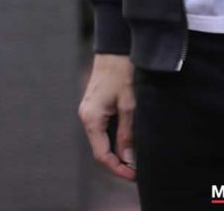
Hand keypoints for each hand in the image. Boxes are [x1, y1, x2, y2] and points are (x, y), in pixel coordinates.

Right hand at [78, 53, 136, 180]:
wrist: (115, 47)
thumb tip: (128, 159)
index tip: (133, 175)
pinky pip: (103, 127)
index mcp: (91, 119)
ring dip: (117, 148)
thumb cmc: (122, 72)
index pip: (102, 154)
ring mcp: (89, 110)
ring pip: (102, 138)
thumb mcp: (129, 104)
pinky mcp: (95, 104)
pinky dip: (114, 136)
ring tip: (135, 155)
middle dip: (118, 161)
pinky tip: (128, 138)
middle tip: (137, 168)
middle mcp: (86, 116)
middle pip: (100, 148)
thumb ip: (127, 133)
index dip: (117, 168)